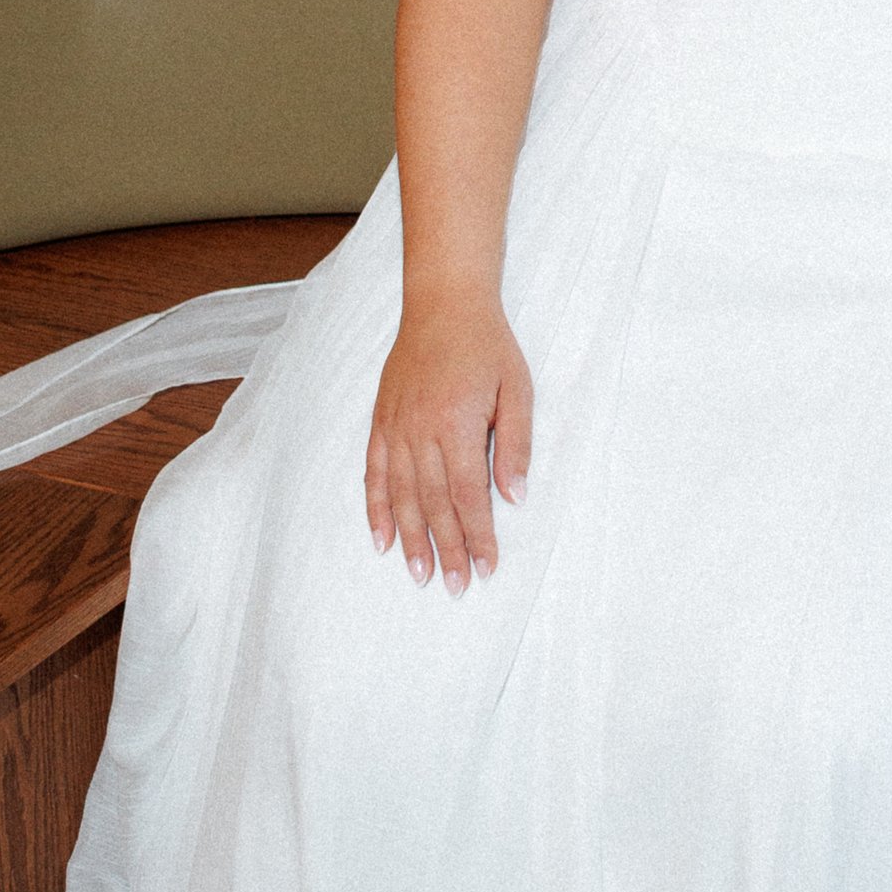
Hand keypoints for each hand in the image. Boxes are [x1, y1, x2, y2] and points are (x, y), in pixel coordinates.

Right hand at [364, 292, 533, 594]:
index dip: (478, 535)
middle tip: (455, 587)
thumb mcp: (517, 388)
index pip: (469, 494)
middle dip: (447, 549)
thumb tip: (516, 497)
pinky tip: (381, 540)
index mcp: (459, 424)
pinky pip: (375, 474)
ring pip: (402, 496)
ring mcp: (396, 428)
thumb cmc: (487, 345)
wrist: (443, 303)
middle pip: (434, 503)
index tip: (486, 568)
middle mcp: (422, 431)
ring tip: (421, 575)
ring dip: (411, 539)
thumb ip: (514, 444)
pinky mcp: (381, 423)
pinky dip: (376, 510)